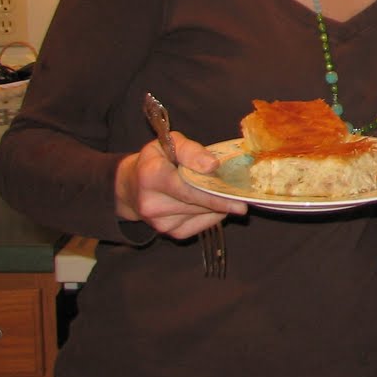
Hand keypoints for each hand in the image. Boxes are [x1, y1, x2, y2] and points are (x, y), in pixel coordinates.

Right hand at [114, 130, 242, 238]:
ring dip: (219, 203)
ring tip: (221, 189)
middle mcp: (152, 204)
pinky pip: (204, 224)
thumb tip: (212, 165)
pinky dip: (213, 213)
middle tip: (244, 193)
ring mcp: (161, 223)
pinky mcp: (172, 233)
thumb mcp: (170, 143)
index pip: (186, 187)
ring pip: (204, 213)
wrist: (132, 186)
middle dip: (223, 196)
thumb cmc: (157, 160)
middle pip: (198, 202)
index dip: (212, 192)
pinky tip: (209, 202)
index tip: (236, 197)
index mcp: (150, 176)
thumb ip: (190, 150)